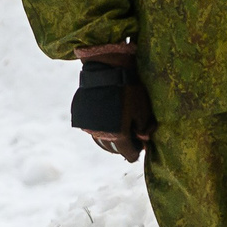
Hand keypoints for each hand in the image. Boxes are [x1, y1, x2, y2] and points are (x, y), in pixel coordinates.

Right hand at [71, 43, 155, 162]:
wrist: (106, 71)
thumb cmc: (129, 91)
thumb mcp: (143, 111)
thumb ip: (144, 130)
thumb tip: (142, 139)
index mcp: (118, 137)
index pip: (130, 155)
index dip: (138, 150)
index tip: (141, 142)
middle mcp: (101, 136)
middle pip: (115, 151)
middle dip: (125, 145)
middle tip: (132, 132)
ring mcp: (90, 128)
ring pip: (103, 142)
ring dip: (113, 138)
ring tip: (121, 126)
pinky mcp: (83, 119)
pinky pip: (94, 130)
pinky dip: (102, 128)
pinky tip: (108, 117)